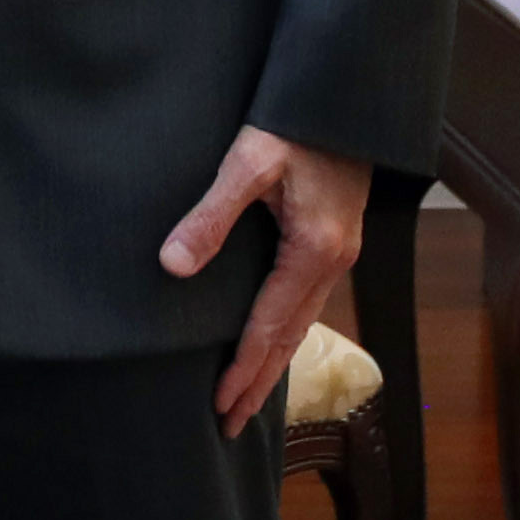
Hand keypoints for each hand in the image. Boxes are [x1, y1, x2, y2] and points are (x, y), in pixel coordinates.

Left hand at [159, 124, 373, 437]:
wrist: (345, 95)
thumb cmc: (296, 121)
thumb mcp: (249, 161)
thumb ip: (211, 214)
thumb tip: (174, 265)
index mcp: (314, 250)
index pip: (269, 325)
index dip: (243, 368)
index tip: (220, 406)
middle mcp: (333, 261)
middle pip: (290, 337)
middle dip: (259, 382)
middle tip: (230, 424)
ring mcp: (338, 253)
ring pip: (301, 323)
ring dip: (272, 361)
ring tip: (246, 397)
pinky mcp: (334, 240)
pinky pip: (307, 302)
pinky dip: (285, 331)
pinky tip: (271, 340)